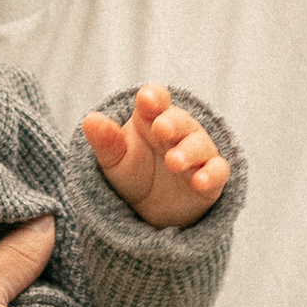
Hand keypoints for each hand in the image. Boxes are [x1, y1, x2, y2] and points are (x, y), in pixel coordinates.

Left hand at [84, 84, 228, 228]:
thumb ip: (105, 140)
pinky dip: (212, 174)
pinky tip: (200, 181)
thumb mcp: (114, 159)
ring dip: (188, 151)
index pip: (156, 99)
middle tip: (161, 128)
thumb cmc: (133, 172)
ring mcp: (198, 152)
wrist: (151, 210)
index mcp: (152, 117)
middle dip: (172, 123)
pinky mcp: (211, 177)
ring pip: (199, 145)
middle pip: (180, 120)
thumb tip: (89, 119)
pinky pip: (217, 171)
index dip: (154, 97)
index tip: (146, 99)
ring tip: (173, 161)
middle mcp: (179, 130)